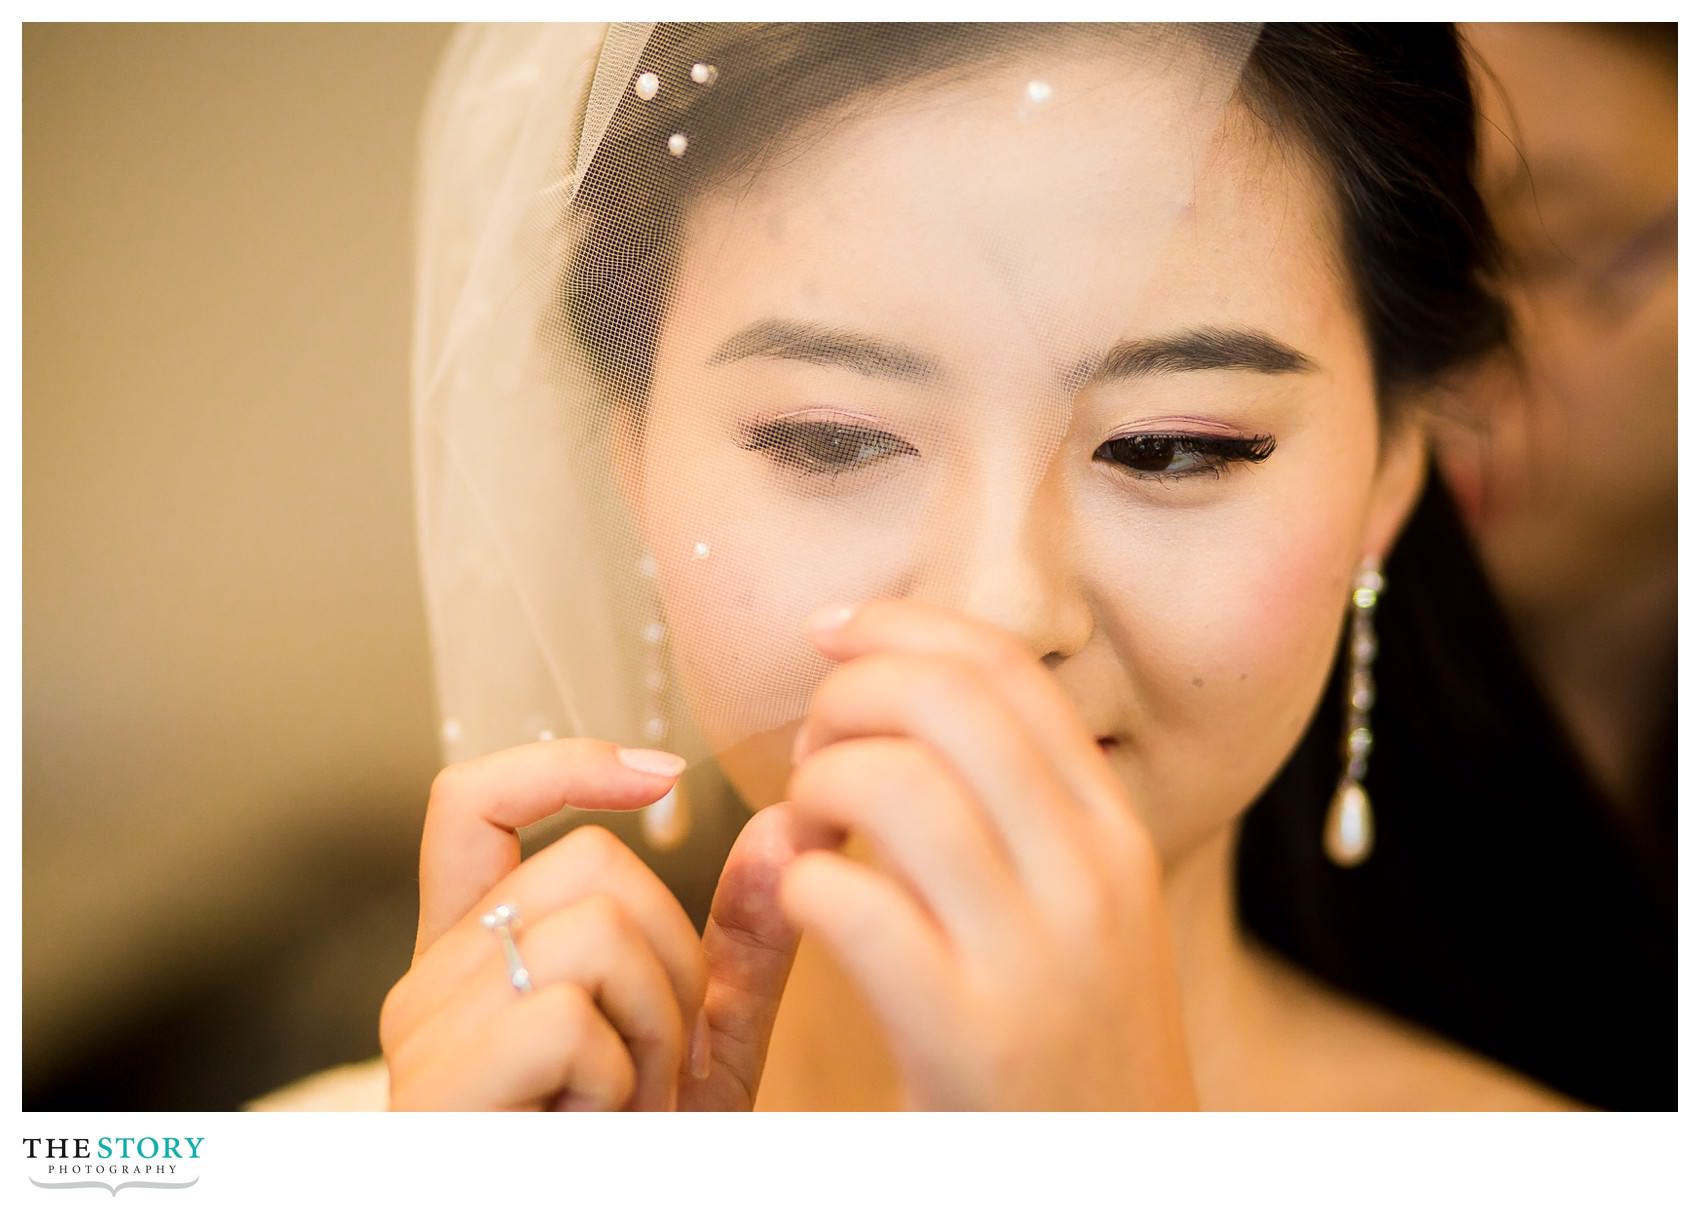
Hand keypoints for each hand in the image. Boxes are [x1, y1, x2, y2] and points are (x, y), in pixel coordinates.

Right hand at [380, 738, 808, 1110]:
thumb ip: (741, 945)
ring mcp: (420, 1036)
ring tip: (633, 1106)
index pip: (473, 805)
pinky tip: (599, 1131)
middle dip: (672, 963)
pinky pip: (567, 1013)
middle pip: (590, 867)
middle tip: (657, 1069)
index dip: (563, 766)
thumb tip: (787, 825)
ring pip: (591, 930)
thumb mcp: (704, 1049)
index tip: (664, 774)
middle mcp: (430, 984)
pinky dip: (619, 1077)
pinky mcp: (432, 1090)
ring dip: (655, 1027)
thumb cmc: (635, 1165)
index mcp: (479, 959)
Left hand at [781, 600, 1196, 1109]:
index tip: (831, 631)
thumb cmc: (1070, 1050)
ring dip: (815, 787)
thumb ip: (1014, 816)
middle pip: (945, 702)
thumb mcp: (1081, 915)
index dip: (903, 625)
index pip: (1006, 670)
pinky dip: (801, 885)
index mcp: (1113, 833)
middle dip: (847, 695)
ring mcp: (1037, 957)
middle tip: (811, 751)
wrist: (1115, 1192)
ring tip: (805, 833)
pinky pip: (853, 905)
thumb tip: (900, 708)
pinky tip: (804, 908)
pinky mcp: (971, 1038)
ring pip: (894, 784)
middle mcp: (1090, 876)